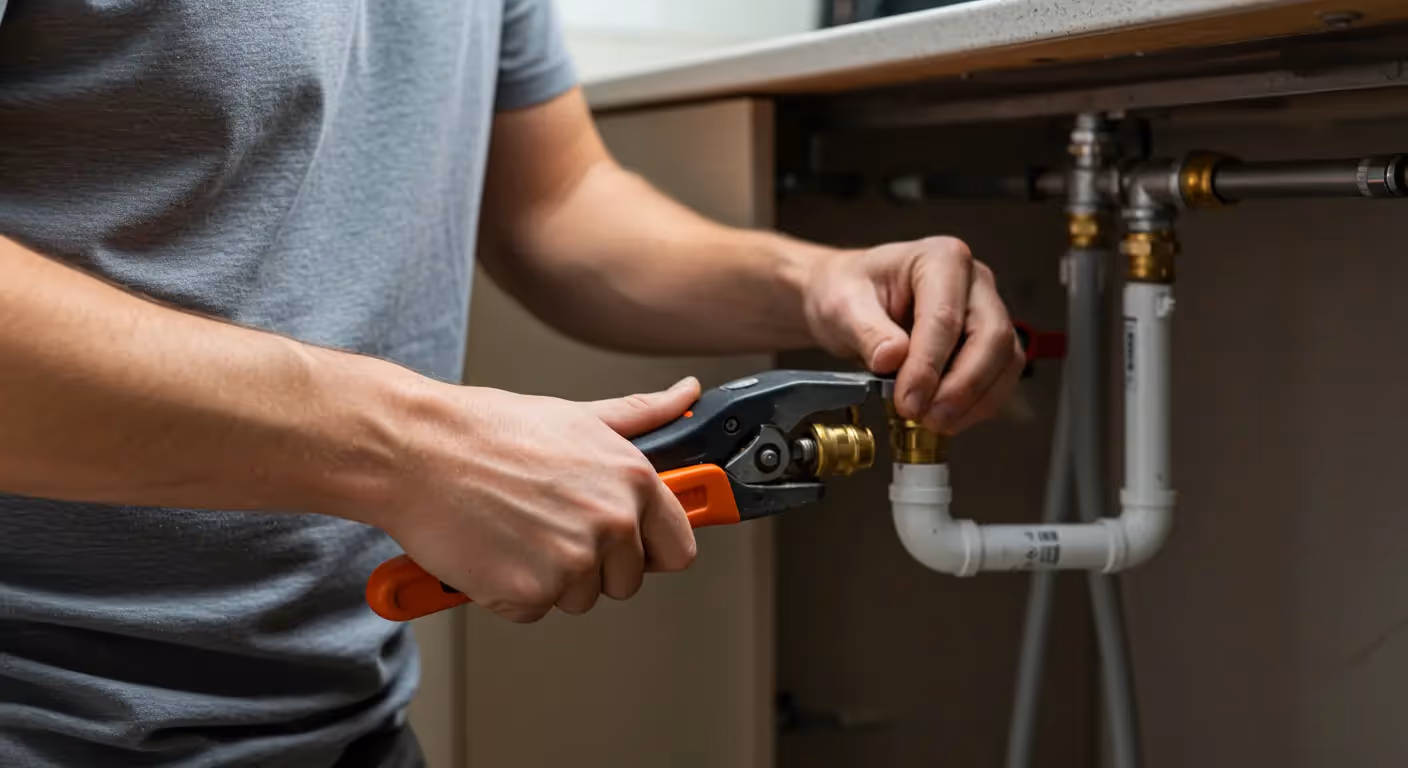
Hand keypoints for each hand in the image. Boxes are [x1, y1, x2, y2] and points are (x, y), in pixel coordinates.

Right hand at [358, 376, 700, 622]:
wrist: (415, 450)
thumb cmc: (485, 430)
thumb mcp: (575, 415)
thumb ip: (640, 415)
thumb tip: (682, 397)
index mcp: (632, 479)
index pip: (678, 546)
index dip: (651, 547)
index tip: (634, 545)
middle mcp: (611, 522)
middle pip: (628, 580)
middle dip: (594, 564)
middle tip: (549, 524)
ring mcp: (573, 561)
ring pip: (580, 598)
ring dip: (550, 577)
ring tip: (516, 527)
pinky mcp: (529, 593)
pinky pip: (534, 610)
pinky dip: (511, 592)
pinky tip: (493, 548)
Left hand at [803, 236, 1023, 434]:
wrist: (850, 299)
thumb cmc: (849, 291)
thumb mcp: (842, 305)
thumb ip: (866, 330)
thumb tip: (892, 357)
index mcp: (941, 259)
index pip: (945, 317)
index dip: (929, 366)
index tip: (908, 400)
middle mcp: (974, 282)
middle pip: (991, 337)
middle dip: (961, 386)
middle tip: (927, 416)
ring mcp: (987, 311)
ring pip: (1005, 360)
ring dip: (974, 400)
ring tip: (934, 422)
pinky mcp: (989, 343)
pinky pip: (999, 377)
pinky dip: (977, 404)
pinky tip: (947, 418)